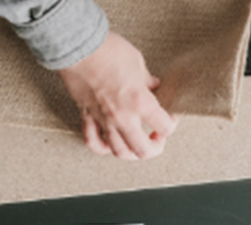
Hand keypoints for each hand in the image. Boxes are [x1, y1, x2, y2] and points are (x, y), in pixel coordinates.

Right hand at [57, 31, 176, 160]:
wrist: (78, 46)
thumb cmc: (106, 50)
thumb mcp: (137, 62)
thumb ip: (146, 81)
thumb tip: (152, 86)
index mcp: (139, 102)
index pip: (164, 126)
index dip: (171, 123)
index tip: (170, 116)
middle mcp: (122, 117)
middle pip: (143, 149)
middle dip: (155, 147)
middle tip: (157, 139)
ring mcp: (103, 120)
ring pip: (119, 152)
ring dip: (132, 152)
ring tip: (136, 146)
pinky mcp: (88, 117)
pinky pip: (93, 141)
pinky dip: (102, 148)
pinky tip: (108, 145)